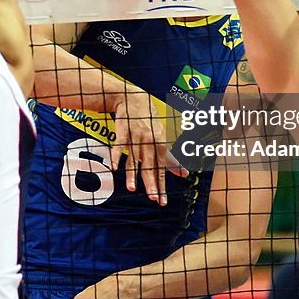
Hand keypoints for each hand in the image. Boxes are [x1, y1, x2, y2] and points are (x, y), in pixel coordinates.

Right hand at [113, 88, 187, 205]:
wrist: (133, 98)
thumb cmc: (149, 120)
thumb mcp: (162, 137)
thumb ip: (171, 158)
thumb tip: (184, 174)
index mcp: (160, 143)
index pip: (161, 168)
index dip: (162, 184)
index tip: (162, 200)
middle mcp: (149, 140)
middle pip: (149, 165)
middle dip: (151, 182)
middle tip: (153, 198)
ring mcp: (135, 135)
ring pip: (134, 158)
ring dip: (132, 174)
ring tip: (132, 189)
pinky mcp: (122, 130)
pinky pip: (119, 145)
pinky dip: (116, 156)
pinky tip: (114, 168)